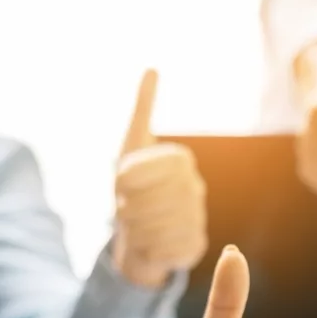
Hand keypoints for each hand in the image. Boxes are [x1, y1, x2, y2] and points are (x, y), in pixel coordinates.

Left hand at [113, 69, 206, 288]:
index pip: (150, 167)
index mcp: (180, 160)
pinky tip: (147, 243)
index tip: (118, 184)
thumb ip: (142, 108)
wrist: (142, 232)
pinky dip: (149, 249)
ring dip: (136, 228)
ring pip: (159, 225)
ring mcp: (198, 218)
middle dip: (129, 206)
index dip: (129, 178)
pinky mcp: (195, 246)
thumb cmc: (133, 186)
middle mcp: (195, 187)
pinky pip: (167, 250)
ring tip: (133, 226)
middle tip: (122, 209)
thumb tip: (153, 68)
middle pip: (152, 198)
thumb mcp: (132, 145)